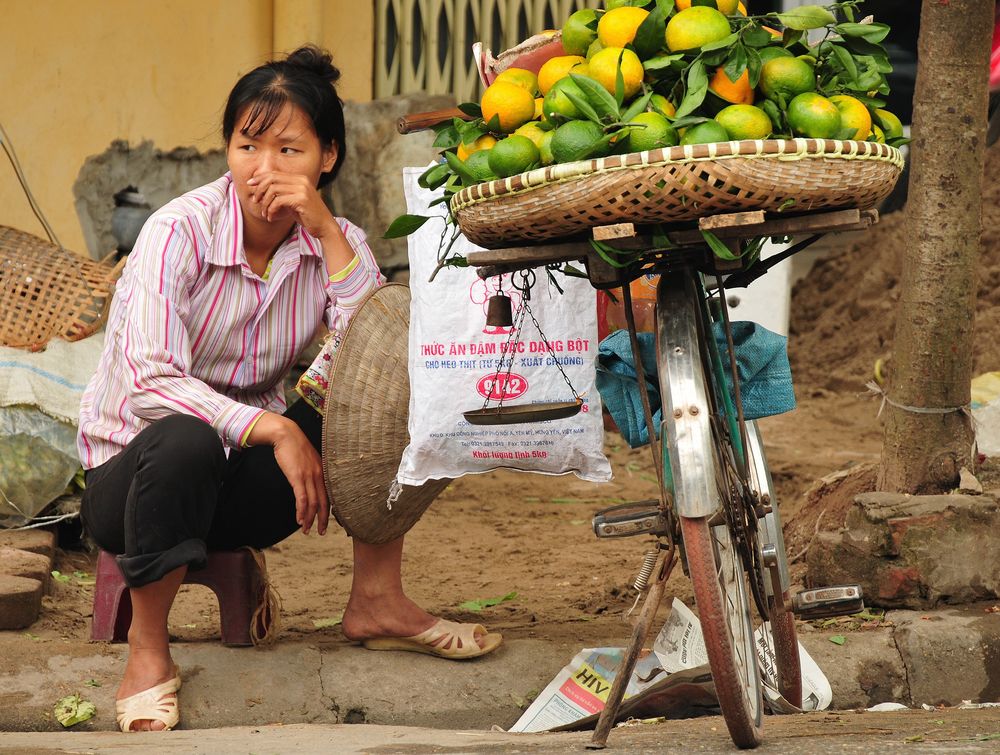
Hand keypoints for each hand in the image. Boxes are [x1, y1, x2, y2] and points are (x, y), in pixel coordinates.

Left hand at [246, 171, 336, 239]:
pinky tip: (271, 217)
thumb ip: (282, 193)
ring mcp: (302, 189)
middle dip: (259, 189)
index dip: (260, 177)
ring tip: (264, 213)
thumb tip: (262, 189)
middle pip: (272, 178)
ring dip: (265, 203)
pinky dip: (271, 210)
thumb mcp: (293, 201)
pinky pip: (278, 201)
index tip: (250, 184)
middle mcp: (301, 181)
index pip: (275, 173)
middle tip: (255, 200)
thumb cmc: (308, 216)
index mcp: (300, 178)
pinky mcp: (301, 200)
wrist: (324, 226)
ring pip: (273, 190)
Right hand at [248, 413, 329, 534]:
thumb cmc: (295, 447)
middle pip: (324, 503)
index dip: (329, 511)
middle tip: (320, 532)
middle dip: (323, 520)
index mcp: (323, 472)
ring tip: (306, 530)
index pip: (329, 496)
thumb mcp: (307, 460)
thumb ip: (311, 472)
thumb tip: (309, 484)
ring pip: (313, 503)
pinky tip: (299, 520)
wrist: (286, 434)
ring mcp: (309, 476)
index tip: (327, 522)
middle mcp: (319, 475)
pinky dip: (301, 511)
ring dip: (310, 519)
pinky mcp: (297, 477)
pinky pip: (301, 498)